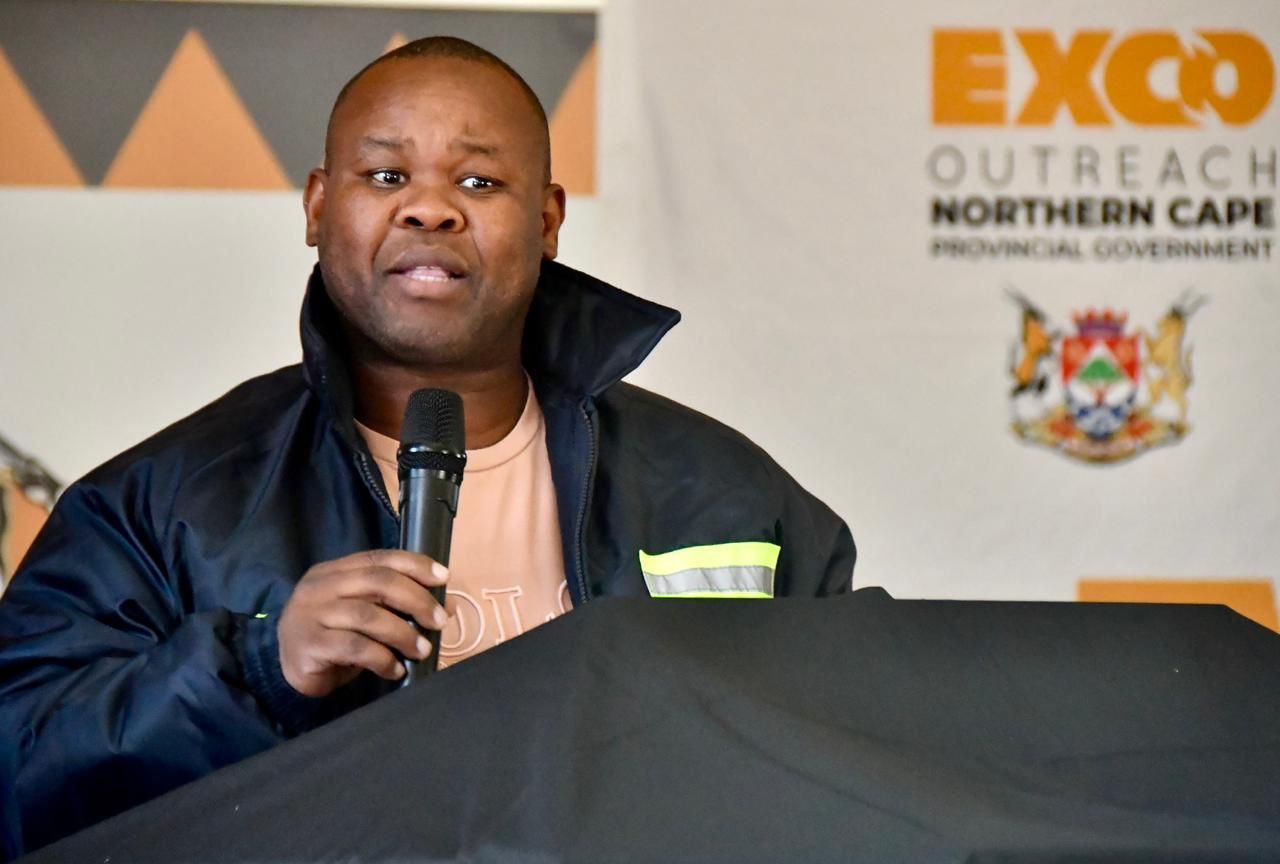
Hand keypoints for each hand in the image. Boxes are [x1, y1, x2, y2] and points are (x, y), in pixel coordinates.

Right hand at [277, 549, 448, 697]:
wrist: (289, 672)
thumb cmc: (333, 639)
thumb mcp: (366, 615)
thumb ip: (398, 605)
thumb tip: (448, 605)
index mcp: (334, 571)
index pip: (379, 558)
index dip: (414, 564)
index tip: (443, 577)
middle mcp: (320, 587)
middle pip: (377, 581)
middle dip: (416, 599)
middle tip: (439, 621)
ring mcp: (311, 614)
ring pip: (367, 615)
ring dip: (403, 633)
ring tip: (422, 650)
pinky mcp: (309, 645)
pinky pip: (354, 648)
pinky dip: (382, 659)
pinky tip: (395, 670)